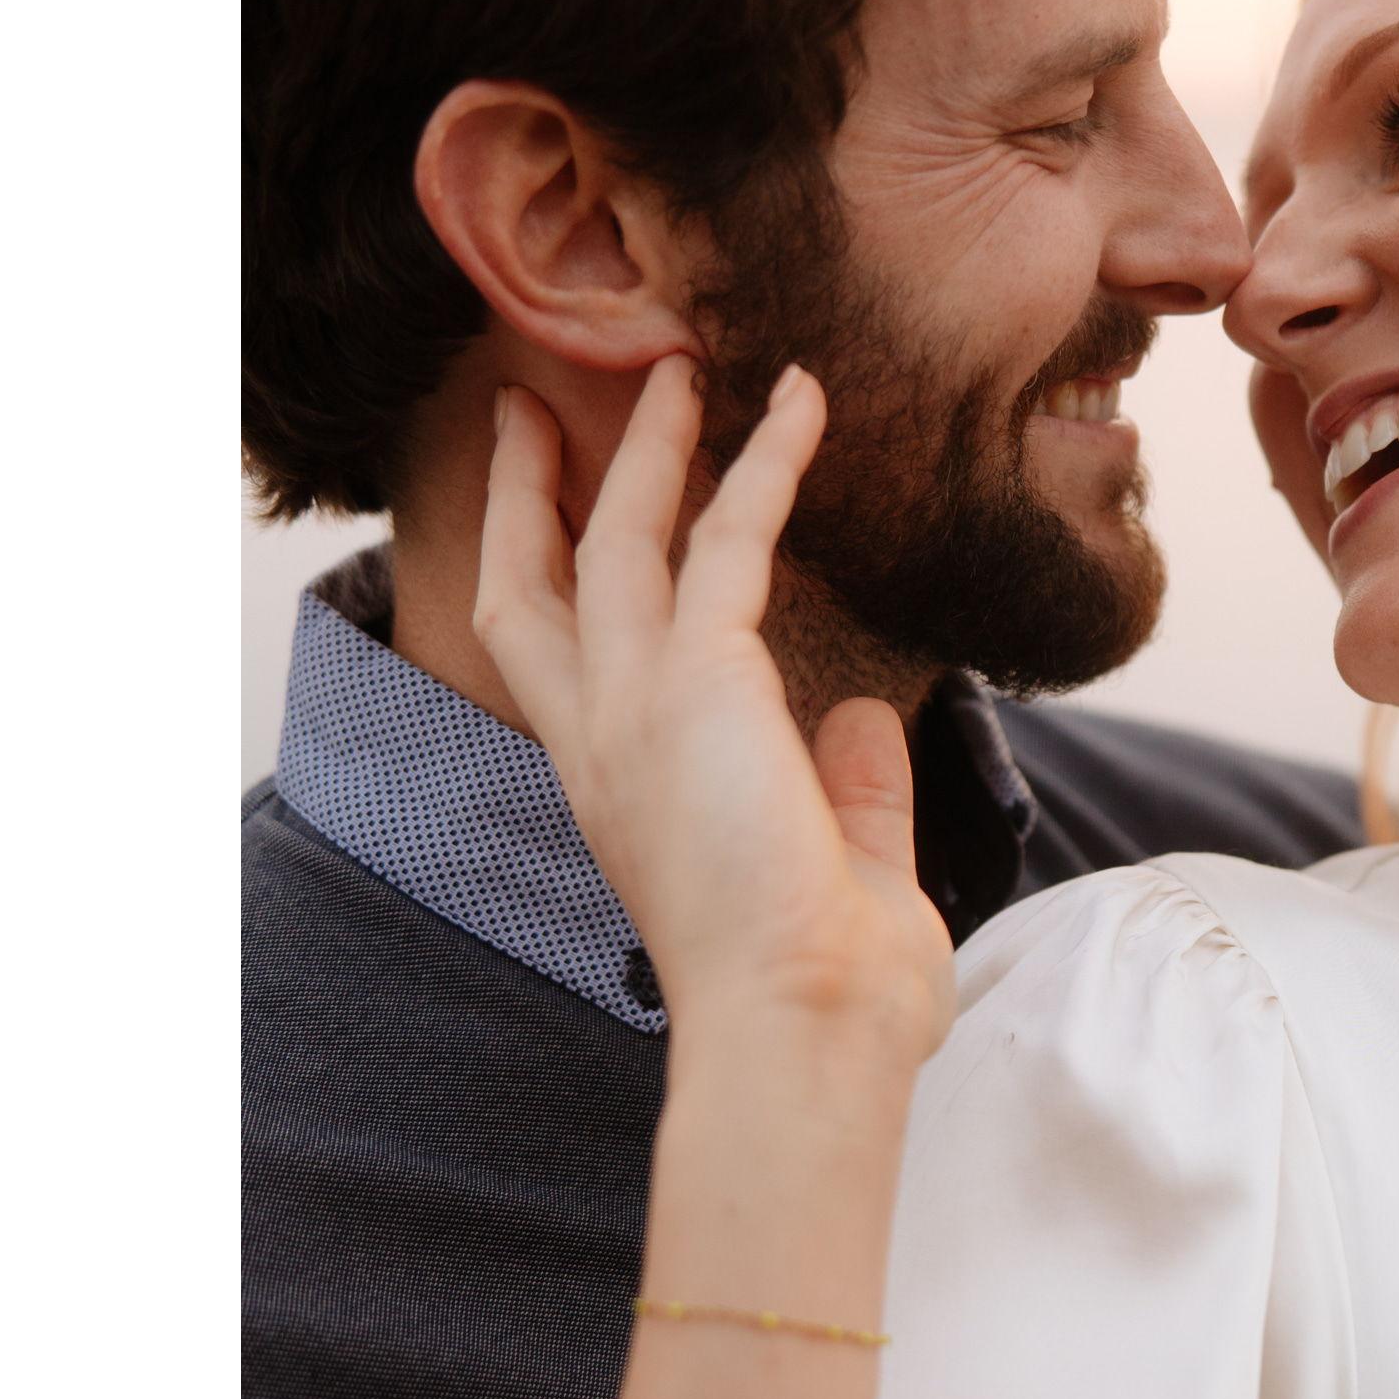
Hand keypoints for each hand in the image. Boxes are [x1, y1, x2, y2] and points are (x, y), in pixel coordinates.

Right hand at [473, 355, 955, 1067]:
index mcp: (623, 792)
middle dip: (533, 489)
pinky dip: (766, 460)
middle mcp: (606, 744)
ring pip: (617, 535)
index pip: (555, 662)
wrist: (805, 1032)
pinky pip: (731, 535)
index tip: (552, 513)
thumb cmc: (828, 987)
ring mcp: (638, 709)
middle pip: (535, 582)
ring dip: (646, 445)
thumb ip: (850, 788)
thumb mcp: (842, 867)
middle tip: (538, 404)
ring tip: (676, 367)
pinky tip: (801, 401)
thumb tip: (865, 714)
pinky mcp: (701, 683)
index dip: (543, 575)